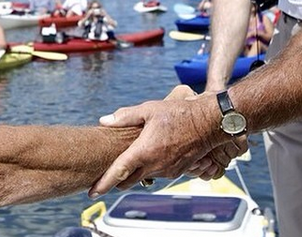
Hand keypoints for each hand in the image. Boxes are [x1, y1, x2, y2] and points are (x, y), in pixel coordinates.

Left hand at [89, 86, 236, 196]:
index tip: (92, 191)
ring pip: (144, 177)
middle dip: (116, 181)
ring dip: (135, 172)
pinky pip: (157, 173)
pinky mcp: (176, 172)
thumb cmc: (180, 113)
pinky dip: (150, 168)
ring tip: (129, 160)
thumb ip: (125, 116)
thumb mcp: (149, 109)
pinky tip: (150, 156)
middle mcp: (155, 165)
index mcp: (144, 150)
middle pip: (128, 180)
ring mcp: (167, 171)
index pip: (119, 171)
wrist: (208, 123)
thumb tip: (105, 120)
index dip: (104, 183)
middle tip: (104, 179)